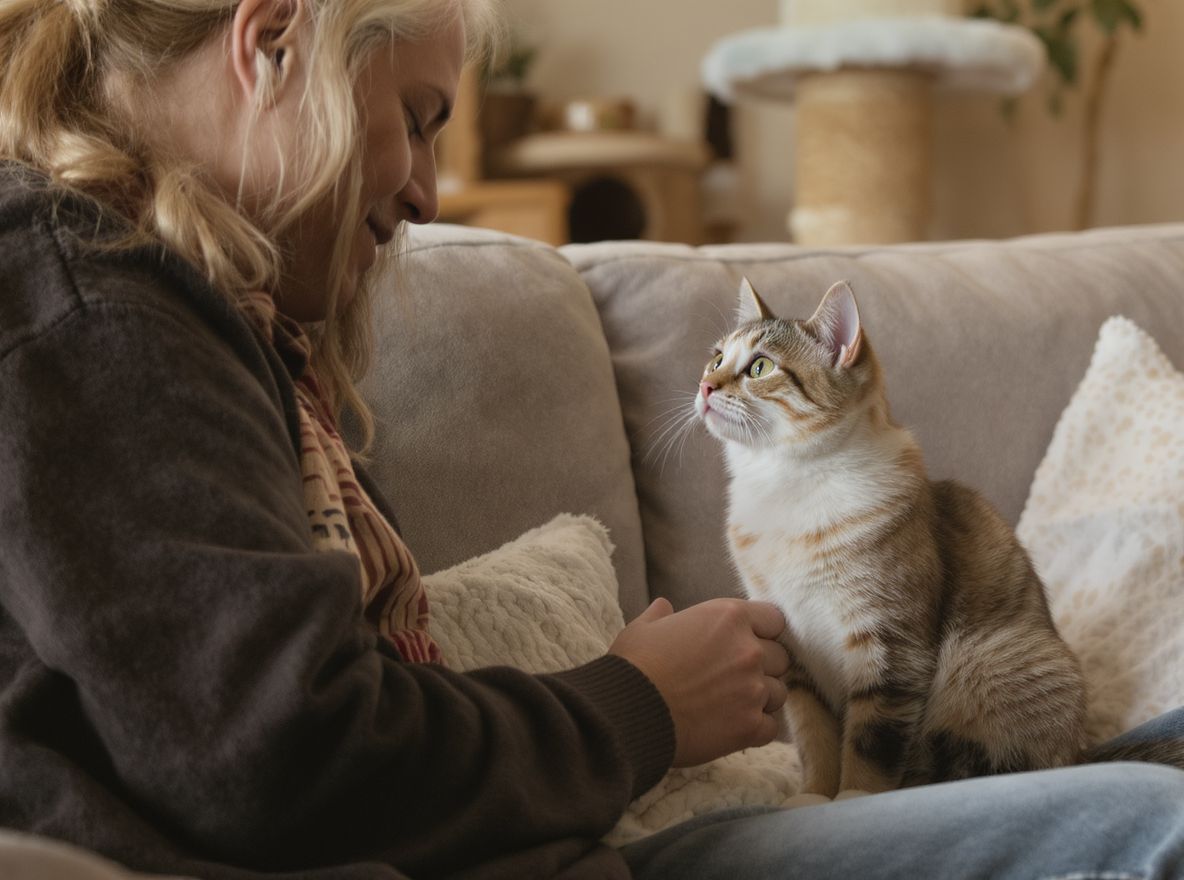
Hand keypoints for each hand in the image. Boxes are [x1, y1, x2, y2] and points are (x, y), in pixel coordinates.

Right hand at [609, 597, 789, 766]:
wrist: (626, 713)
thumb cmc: (633, 666)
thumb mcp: (643, 629)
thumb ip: (660, 615)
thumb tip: (664, 607)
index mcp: (728, 617)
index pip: (774, 619)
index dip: (763, 632)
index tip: (747, 642)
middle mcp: (748, 650)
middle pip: (780, 658)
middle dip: (762, 667)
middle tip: (733, 678)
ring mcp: (752, 689)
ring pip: (778, 693)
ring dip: (760, 698)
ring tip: (731, 704)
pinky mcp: (749, 726)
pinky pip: (770, 727)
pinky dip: (755, 729)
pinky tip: (731, 728)